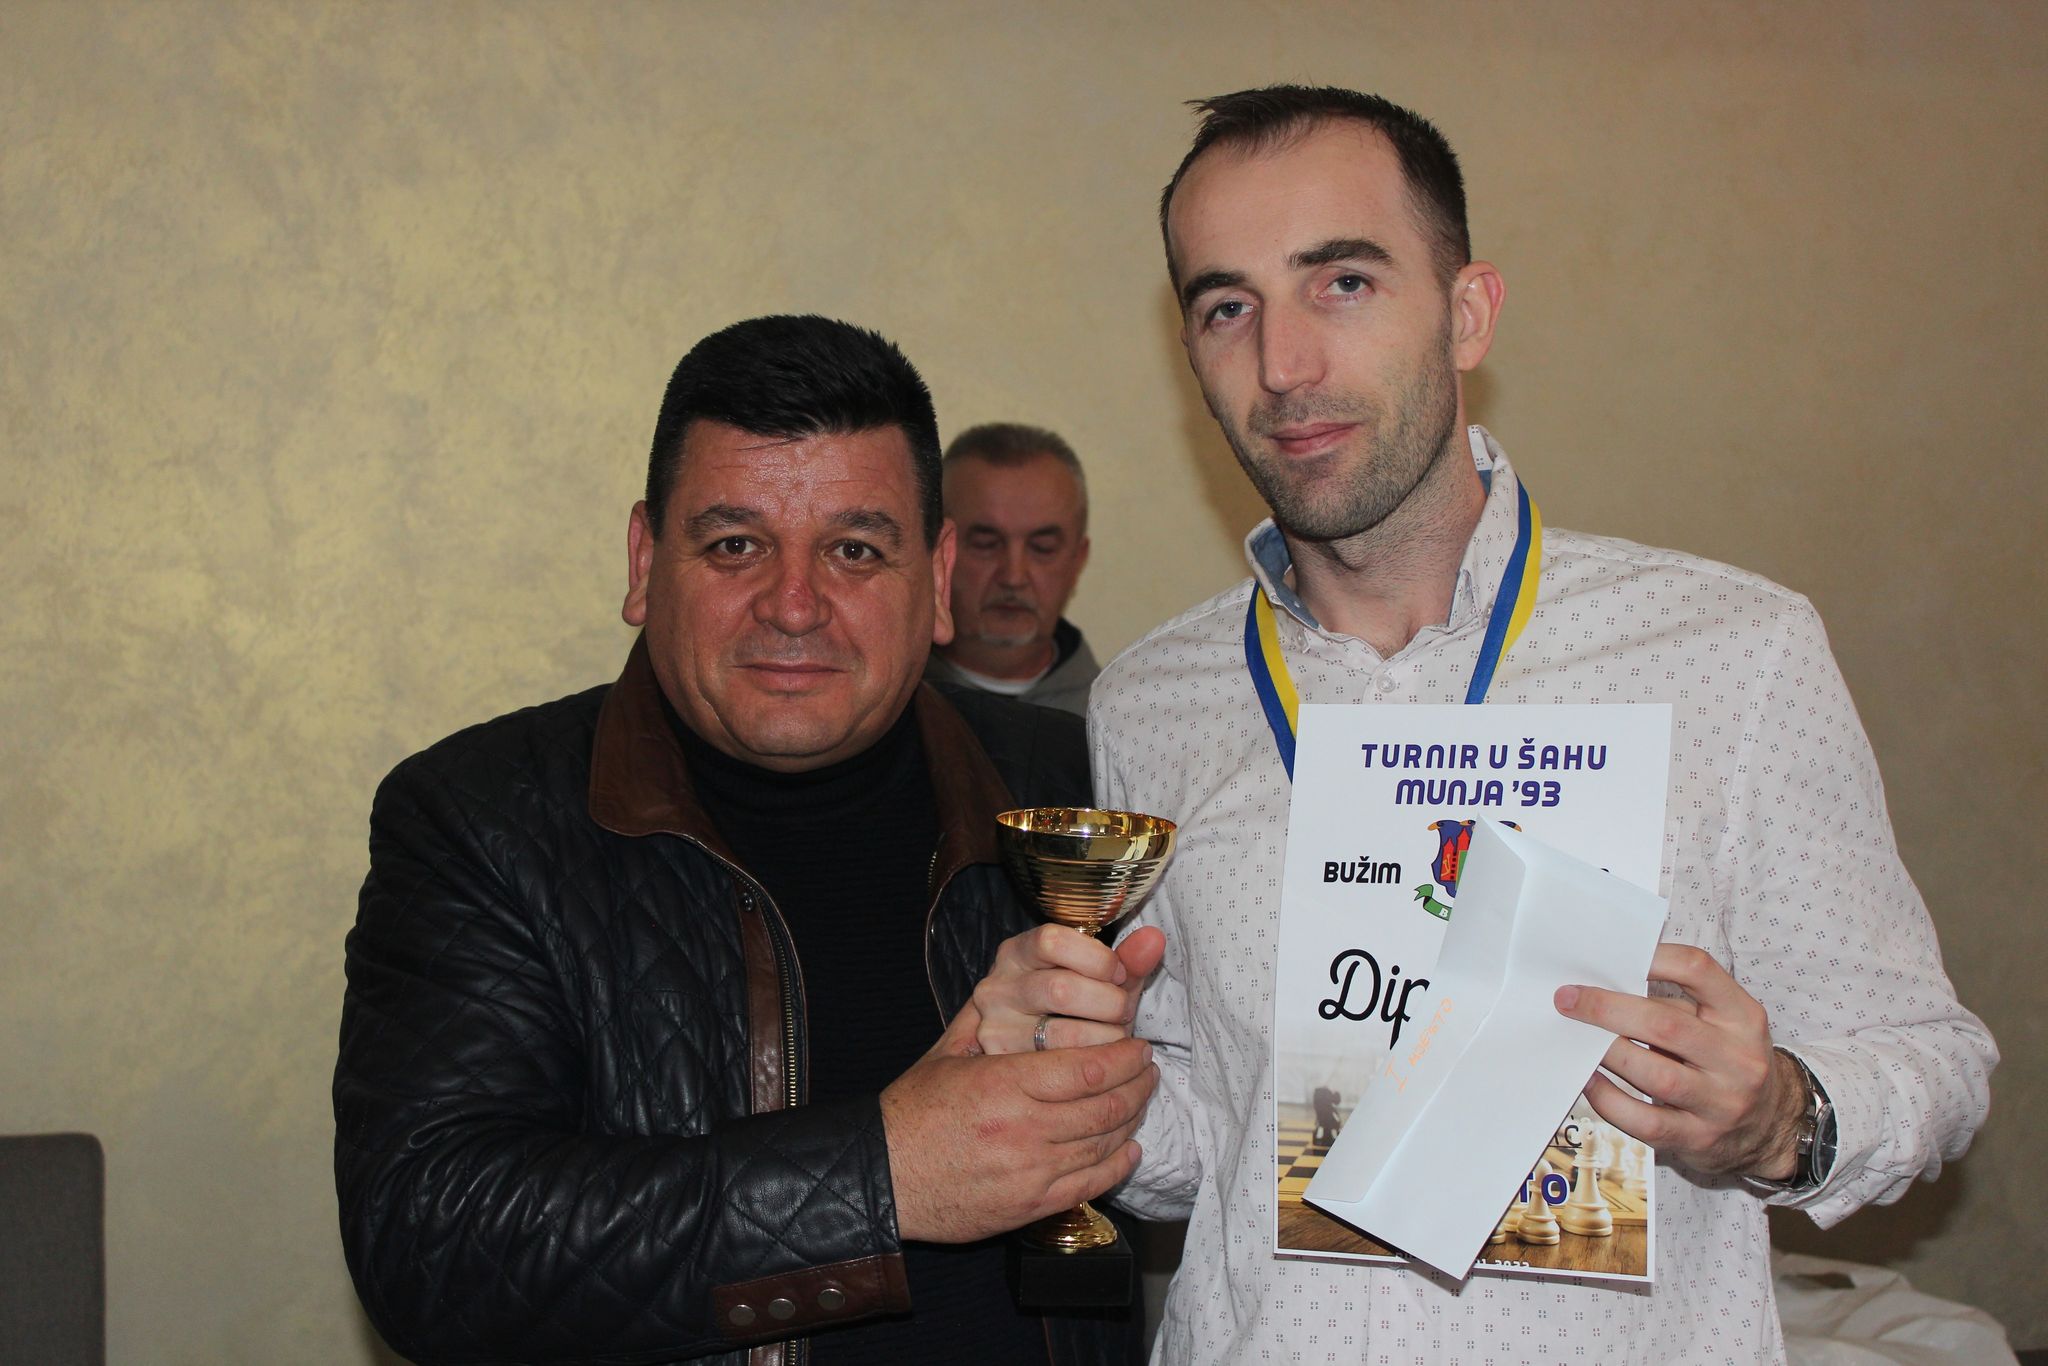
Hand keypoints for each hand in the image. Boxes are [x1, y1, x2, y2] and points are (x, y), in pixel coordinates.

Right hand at [881, 1001, 1157, 1242]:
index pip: (1088, 1068)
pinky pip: (1091, 1183)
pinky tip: (1129, 1147)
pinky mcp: (1032, 1206)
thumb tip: (1016, 978)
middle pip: (1105, 1105)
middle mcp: (1023, 1129)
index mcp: (1003, 1084)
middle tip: (1148, 1068)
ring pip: (1104, 1143)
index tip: (1138, 1045)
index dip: (1125, 1056)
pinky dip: (1118, 1163)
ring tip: (1141, 1099)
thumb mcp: (948, 1054)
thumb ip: (987, 1019)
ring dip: (1133, 1118)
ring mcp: (1030, 1172)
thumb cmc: (913, 1111)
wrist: (884, 1176)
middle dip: (1139, 1084)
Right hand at [970, 924, 1166, 1054]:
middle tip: (1123, 1013)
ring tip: (1115, 1039)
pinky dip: (1097, 1069)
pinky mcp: (1007, 1068)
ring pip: (1064, 1036)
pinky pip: (1062, 1072)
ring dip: (1107, 1040)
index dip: (1097, 958)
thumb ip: (1125, 960)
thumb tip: (1155, 940)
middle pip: (1061, 990)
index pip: (1052, 942)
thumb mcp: (1093, 978)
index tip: (1119, 974)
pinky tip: (1105, 1064)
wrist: (1021, 1060)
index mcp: (1017, 953)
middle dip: (1109, 1004)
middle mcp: (998, 988)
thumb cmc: (1069, 1007)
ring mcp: (996, 1029)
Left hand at [1555, 943, 1804, 1178]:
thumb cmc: (1727, 1061)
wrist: (1769, 1127)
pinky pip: (1645, 1120)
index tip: (1611, 956)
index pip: (1698, 970)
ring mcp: (1721, 1103)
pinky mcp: (1698, 1139)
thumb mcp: (1722, 1023)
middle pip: (1666, 1025)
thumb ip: (1675, 1002)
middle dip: (1608, 1009)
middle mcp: (1738, 1059)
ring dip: (1607, 1052)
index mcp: (1743, 1016)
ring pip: (1654, 1074)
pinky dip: (1609, 1099)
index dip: (1652, 957)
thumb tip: (1603, 983)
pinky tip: (1588, 1079)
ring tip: (1574, 1036)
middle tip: (1568, 1000)